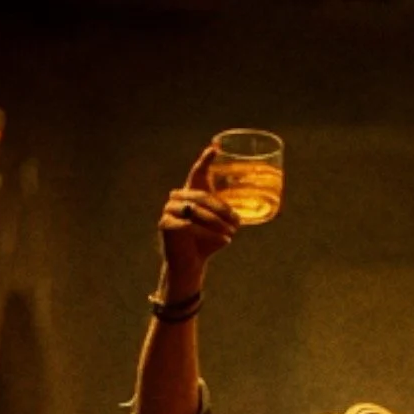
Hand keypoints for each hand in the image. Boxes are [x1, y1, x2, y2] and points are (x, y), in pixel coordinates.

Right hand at [158, 147, 240, 290]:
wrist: (190, 264)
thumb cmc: (206, 242)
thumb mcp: (221, 227)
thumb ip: (230, 217)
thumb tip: (247, 216)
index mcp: (191, 193)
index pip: (198, 173)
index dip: (205, 160)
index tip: (215, 148)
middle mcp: (177, 198)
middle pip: (201, 196)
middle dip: (222, 209)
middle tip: (237, 222)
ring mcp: (169, 210)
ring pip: (196, 211)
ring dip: (216, 223)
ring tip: (232, 234)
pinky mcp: (166, 224)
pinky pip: (189, 225)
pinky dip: (208, 234)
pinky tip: (223, 241)